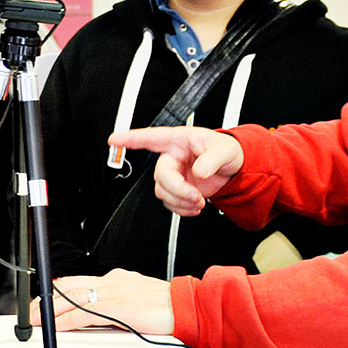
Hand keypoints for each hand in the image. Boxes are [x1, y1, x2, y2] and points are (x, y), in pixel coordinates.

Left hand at [36, 270, 177, 339]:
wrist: (185, 306)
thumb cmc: (166, 305)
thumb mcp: (136, 299)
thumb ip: (117, 303)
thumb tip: (101, 315)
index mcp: (116, 278)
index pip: (78, 281)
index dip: (57, 291)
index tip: (44, 300)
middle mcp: (111, 281)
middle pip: (68, 287)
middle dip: (46, 300)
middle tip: (32, 312)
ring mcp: (112, 293)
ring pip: (71, 298)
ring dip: (49, 311)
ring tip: (36, 320)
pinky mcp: (116, 307)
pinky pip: (83, 313)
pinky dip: (66, 320)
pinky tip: (56, 326)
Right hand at [108, 127, 244, 215]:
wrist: (233, 168)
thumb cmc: (226, 151)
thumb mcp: (224, 150)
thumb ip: (212, 159)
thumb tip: (199, 171)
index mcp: (179, 140)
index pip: (151, 138)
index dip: (130, 139)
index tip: (114, 140)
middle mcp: (171, 157)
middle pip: (160, 175)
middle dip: (177, 190)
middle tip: (196, 197)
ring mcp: (173, 174)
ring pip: (162, 192)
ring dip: (180, 201)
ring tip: (199, 202)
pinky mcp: (176, 189)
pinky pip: (169, 203)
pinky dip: (182, 209)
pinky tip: (194, 207)